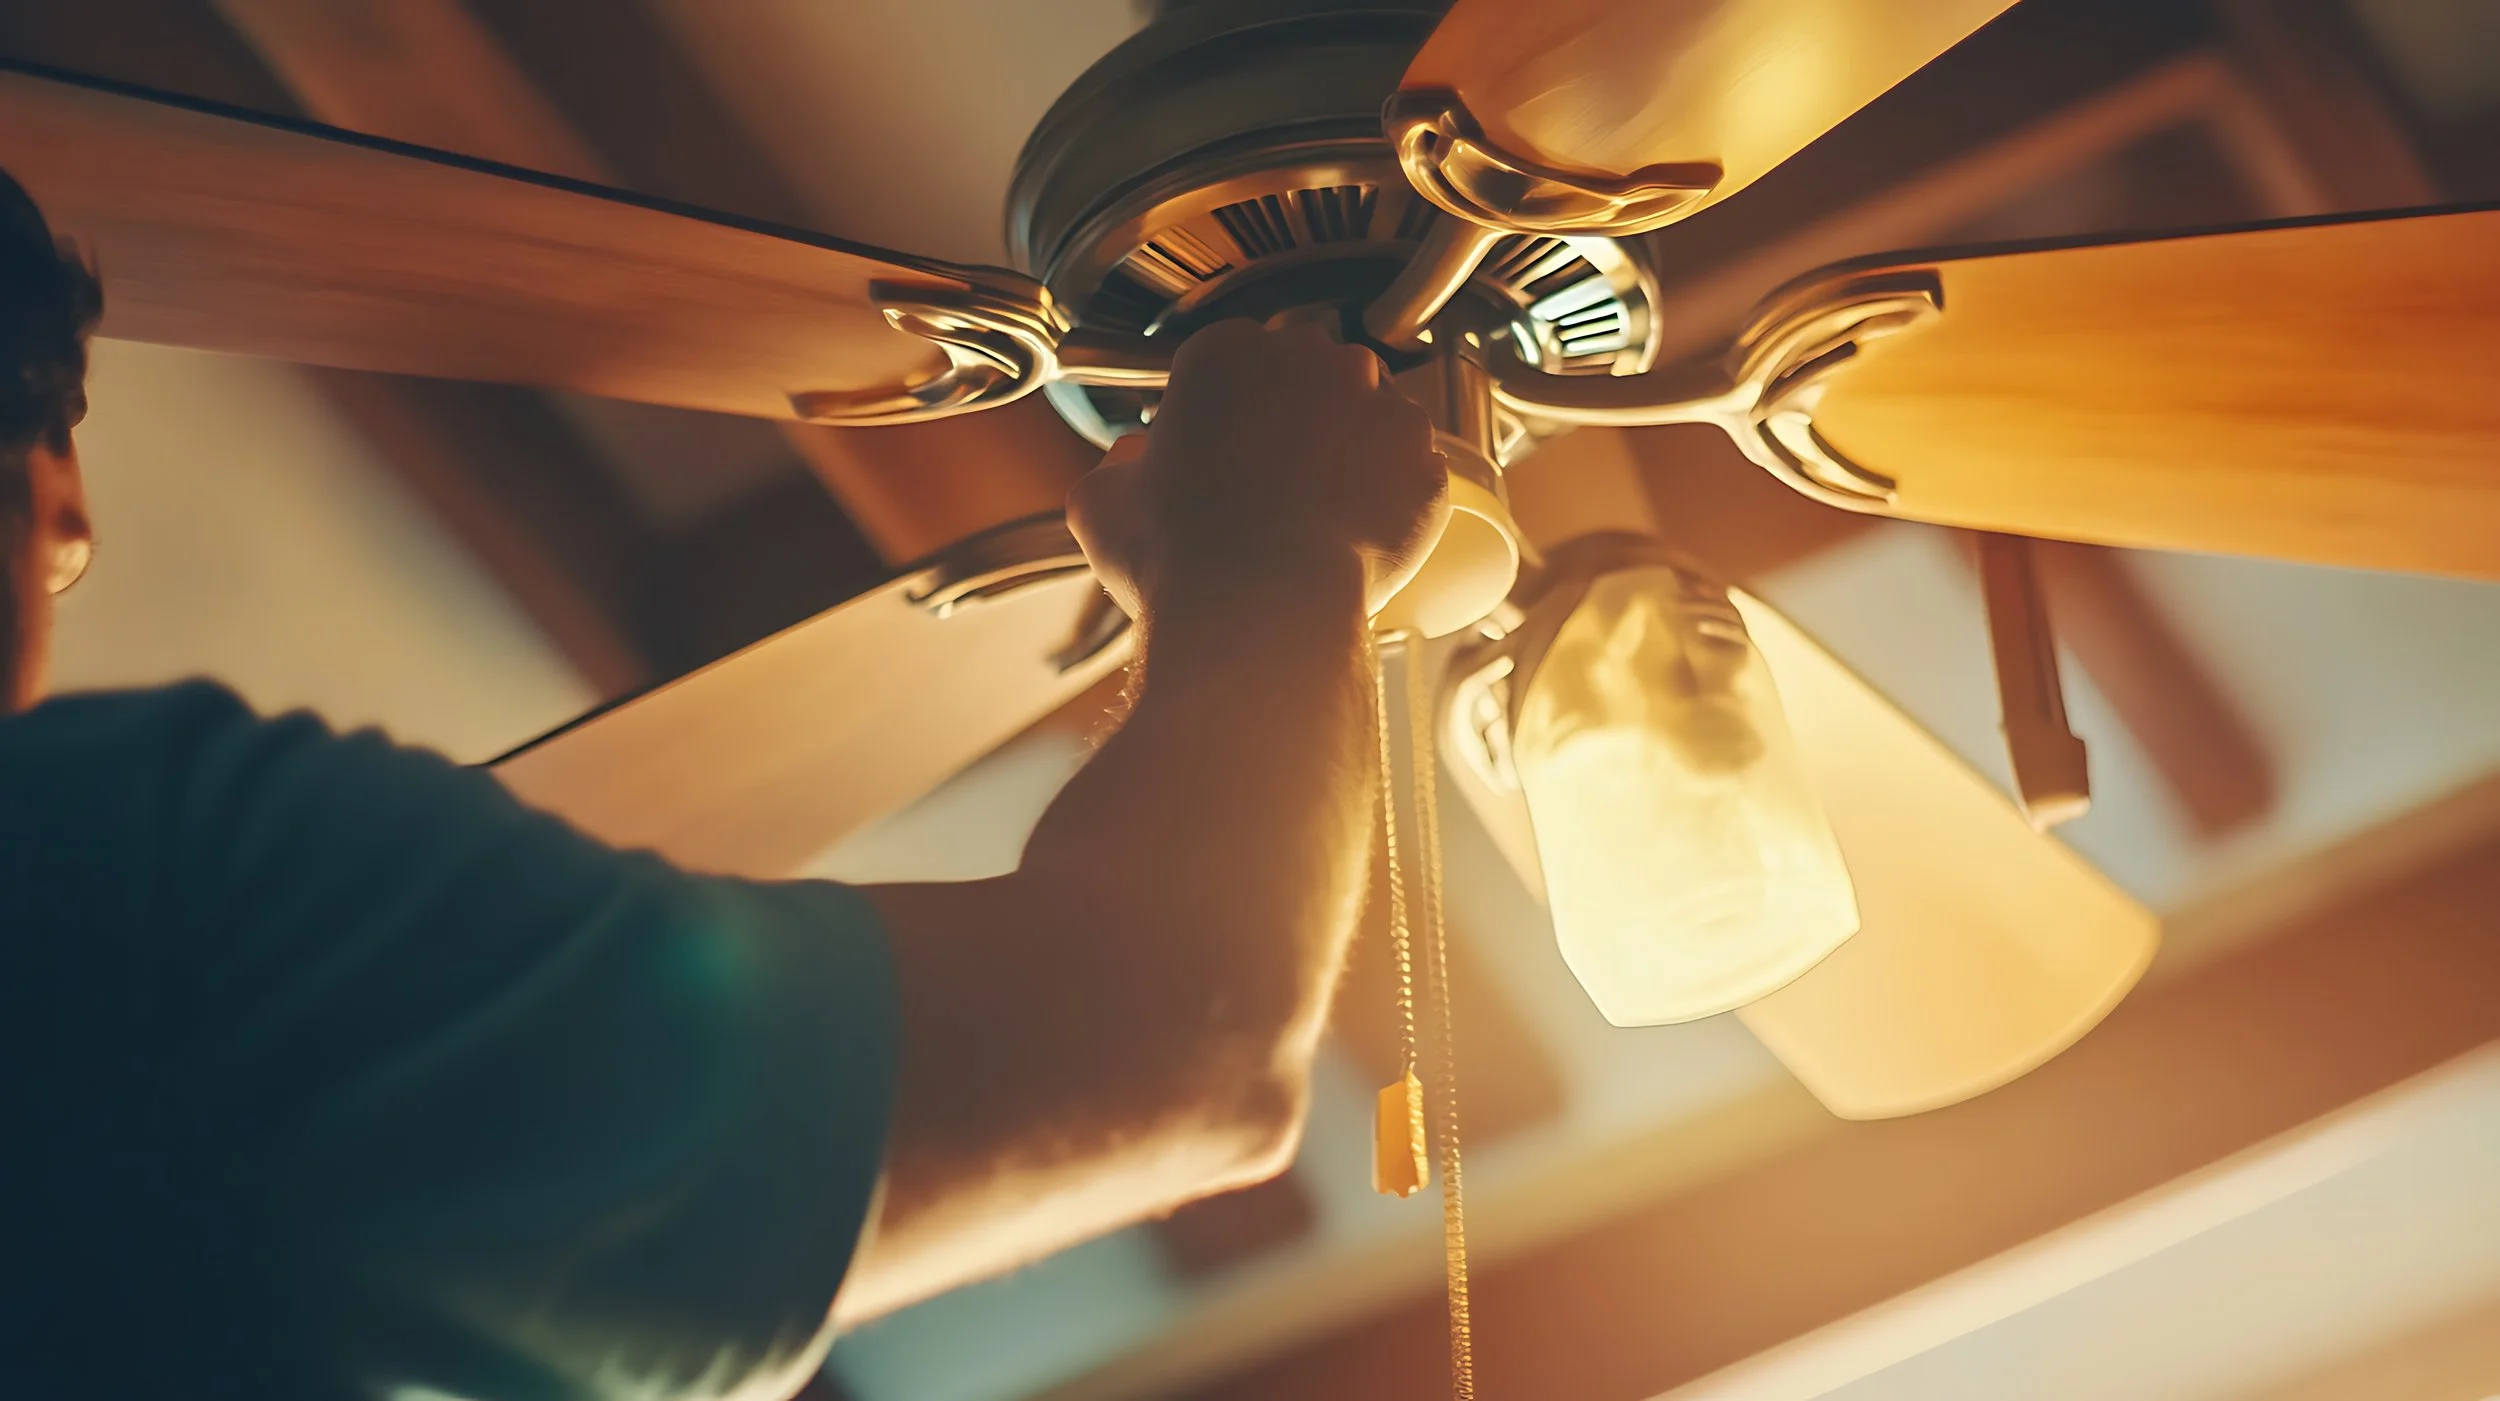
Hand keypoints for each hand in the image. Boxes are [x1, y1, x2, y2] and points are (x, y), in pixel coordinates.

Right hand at [1067, 320, 1449, 618]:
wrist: (1262, 613)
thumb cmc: (1181, 558)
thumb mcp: (1102, 506)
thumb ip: (1115, 468)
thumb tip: (1131, 463)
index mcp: (1228, 352)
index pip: (1235, 362)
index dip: (1228, 409)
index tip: (1224, 448)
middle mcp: (1314, 362)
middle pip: (1308, 376)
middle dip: (1295, 417)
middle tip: (1272, 481)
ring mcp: (1382, 408)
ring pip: (1369, 416)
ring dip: (1351, 450)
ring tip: (1319, 512)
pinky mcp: (1426, 464)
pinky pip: (1411, 474)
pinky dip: (1392, 499)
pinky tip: (1357, 534)